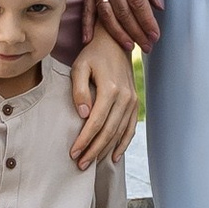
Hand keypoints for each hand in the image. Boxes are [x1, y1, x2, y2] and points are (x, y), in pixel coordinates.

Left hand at [70, 32, 138, 168]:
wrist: (115, 42)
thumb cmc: (93, 55)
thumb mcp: (80, 67)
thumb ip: (79, 90)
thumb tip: (83, 114)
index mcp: (110, 89)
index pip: (96, 123)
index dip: (84, 140)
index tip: (73, 153)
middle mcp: (124, 97)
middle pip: (108, 132)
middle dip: (93, 151)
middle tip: (80, 165)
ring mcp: (132, 101)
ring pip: (119, 133)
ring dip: (105, 150)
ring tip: (91, 163)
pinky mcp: (135, 102)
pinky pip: (130, 128)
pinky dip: (123, 144)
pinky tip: (114, 156)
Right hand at [81, 0, 163, 50]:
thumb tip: (160, 4)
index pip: (140, 6)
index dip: (148, 24)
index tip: (156, 36)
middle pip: (125, 15)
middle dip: (138, 34)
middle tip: (148, 47)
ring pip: (108, 15)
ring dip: (118, 34)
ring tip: (128, 47)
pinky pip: (88, 7)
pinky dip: (88, 24)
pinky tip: (89, 39)